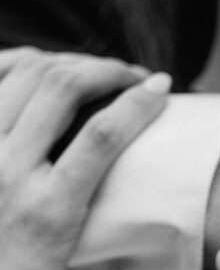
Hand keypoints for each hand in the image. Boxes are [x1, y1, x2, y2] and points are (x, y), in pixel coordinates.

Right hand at [0, 47, 169, 269]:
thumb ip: (6, 166)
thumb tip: (38, 148)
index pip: (6, 69)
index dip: (50, 60)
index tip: (80, 70)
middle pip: (37, 70)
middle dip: (86, 64)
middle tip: (122, 76)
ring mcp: (8, 175)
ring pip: (64, 87)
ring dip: (110, 73)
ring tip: (140, 84)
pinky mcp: (49, 209)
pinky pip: (98, 137)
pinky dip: (133, 105)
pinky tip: (156, 93)